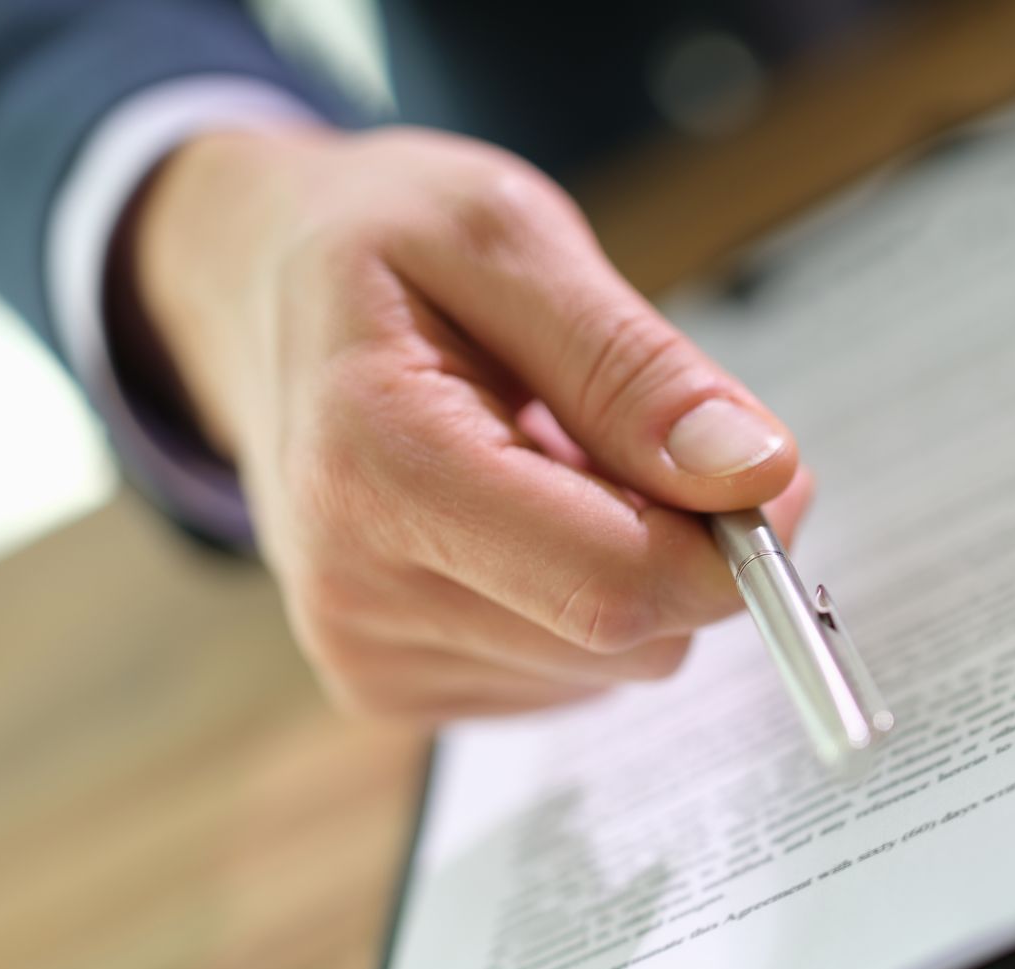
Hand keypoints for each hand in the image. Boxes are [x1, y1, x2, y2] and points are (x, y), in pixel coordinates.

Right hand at [133, 125, 809, 721]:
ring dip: (626, 563)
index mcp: (378, 467)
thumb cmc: (376, 244)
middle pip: (629, 636)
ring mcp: (369, 653)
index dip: (731, 542)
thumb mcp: (508, 236)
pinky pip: (567, 673)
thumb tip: (755, 476)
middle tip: (636, 431)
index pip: (616, 584)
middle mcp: (356, 590)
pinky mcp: (393, 686)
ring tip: (546, 457)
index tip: (762, 470)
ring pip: (611, 664)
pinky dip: (576, 595)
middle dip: (681, 543)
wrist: (252, 293)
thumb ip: (635, 366)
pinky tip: (517, 511)